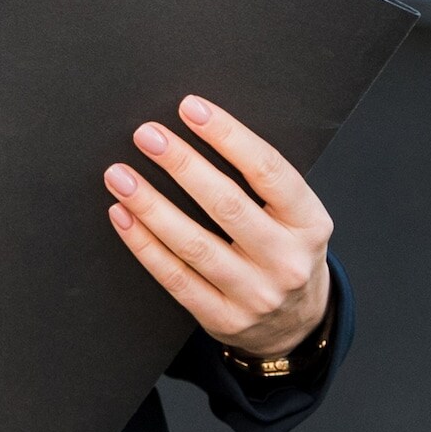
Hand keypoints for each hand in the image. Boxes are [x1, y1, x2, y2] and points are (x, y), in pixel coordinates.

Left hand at [104, 96, 335, 359]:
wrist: (296, 324)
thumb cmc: (285, 250)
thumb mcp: (295, 215)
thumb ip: (261, 181)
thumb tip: (199, 126)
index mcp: (309, 223)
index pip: (268, 170)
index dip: (228, 135)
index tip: (191, 107)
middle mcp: (286, 260)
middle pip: (228, 205)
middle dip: (182, 165)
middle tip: (147, 135)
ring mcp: (255, 294)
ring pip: (194, 245)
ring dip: (151, 205)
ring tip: (120, 176)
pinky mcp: (222, 318)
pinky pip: (174, 278)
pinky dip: (144, 244)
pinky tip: (123, 216)